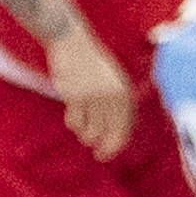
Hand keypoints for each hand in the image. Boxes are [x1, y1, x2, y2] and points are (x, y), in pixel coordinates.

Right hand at [45, 20, 134, 158]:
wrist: (71, 41)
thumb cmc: (92, 62)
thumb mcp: (113, 79)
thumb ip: (118, 102)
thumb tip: (116, 134)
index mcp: (124, 92)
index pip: (124, 128)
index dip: (116, 145)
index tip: (106, 155)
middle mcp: (111, 96)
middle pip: (107, 134)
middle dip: (102, 148)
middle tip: (97, 154)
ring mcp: (93, 96)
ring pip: (89, 131)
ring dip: (85, 134)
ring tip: (82, 128)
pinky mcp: (75, 96)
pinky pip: (74, 121)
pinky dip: (73, 123)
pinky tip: (72, 115)